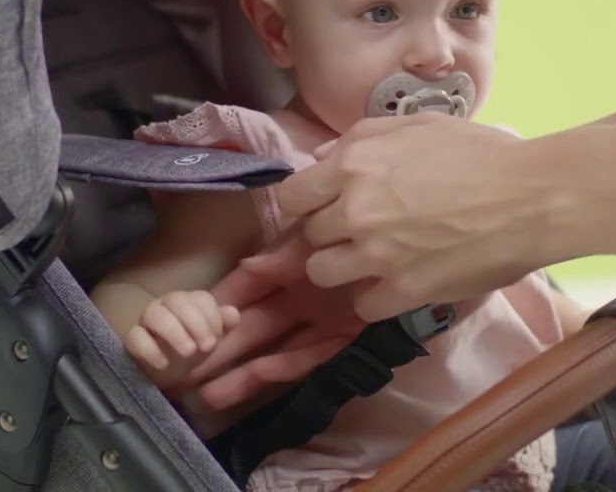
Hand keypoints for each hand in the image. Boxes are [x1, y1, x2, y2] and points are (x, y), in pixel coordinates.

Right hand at [125, 290, 241, 388]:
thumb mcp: (209, 338)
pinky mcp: (132, 339)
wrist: (162, 365)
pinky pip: (135, 337)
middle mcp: (166, 306)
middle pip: (177, 301)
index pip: (200, 298)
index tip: (216, 338)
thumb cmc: (190, 346)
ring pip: (155, 315)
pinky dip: (149, 349)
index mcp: (188, 302)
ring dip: (174, 332)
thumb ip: (222, 324)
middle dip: (196, 323)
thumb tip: (233, 314)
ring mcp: (146, 321)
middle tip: (208, 347)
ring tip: (189, 352)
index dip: (211, 316)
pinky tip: (163, 363)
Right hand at [180, 227, 366, 409]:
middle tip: (180, 372)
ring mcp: (325, 318)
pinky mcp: (348, 339)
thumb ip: (291, 249)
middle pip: (255, 323)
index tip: (185, 317)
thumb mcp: (328, 228)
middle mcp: (306, 291)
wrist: (435, 242)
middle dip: (220, 347)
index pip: (248, 282)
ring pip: (276, 347)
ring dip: (242, 369)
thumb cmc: (382, 221)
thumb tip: (251, 265)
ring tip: (205, 394)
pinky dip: (281, 369)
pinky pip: (310, 357)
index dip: (219, 301)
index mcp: (297, 259)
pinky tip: (253, 378)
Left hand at [281, 113, 558, 321]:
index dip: (306, 202)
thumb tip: (321, 158)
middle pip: (309, 236)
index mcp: (355, 164)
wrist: (533, 197)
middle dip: (329, 233)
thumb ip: (362, 138)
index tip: (324, 205)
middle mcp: (356, 210)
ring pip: (323, 274)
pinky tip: (397, 282)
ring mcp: (378, 254)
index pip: (291, 195)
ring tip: (372, 260)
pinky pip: (364, 305)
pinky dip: (375, 297)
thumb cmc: (482, 153)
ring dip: (342, 268)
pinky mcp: (404, 290)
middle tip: (361, 230)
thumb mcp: (418, 126)